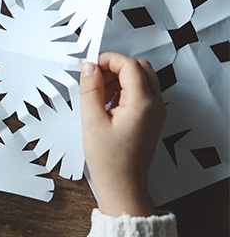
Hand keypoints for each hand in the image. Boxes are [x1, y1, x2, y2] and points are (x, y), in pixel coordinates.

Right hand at [80, 52, 165, 216]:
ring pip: (142, 78)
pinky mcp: (152, 118)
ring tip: (99, 94)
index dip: (107, 60)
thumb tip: (89, 67)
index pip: (129, 65)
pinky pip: (142, 93)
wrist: (123, 185)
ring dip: (120, 78)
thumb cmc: (109, 160)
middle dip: (115, 67)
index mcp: (143, 103)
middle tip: (94, 77)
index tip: (90, 65)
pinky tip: (107, 104)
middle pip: (140, 67)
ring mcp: (156, 112)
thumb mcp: (92, 121)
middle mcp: (155, 105)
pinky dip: (125, 90)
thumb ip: (90, 89)